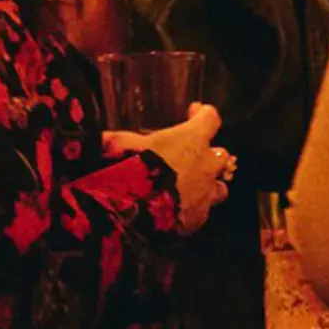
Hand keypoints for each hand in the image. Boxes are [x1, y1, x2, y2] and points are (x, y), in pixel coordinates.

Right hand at [108, 102, 234, 228]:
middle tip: (192, 156)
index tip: (195, 110)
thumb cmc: (126, 166)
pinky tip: (178, 212)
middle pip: (221, 155)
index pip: (210, 119)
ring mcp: (204, 194)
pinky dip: (191, 211)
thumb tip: (108, 138)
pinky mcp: (196, 218)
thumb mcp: (120, 143)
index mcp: (191, 140)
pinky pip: (201, 213)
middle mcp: (205, 166)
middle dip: (208, 154)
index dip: (202, 114)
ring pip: (220, 188)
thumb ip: (123, 139)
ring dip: (208, 185)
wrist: (129, 209)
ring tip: (191, 188)